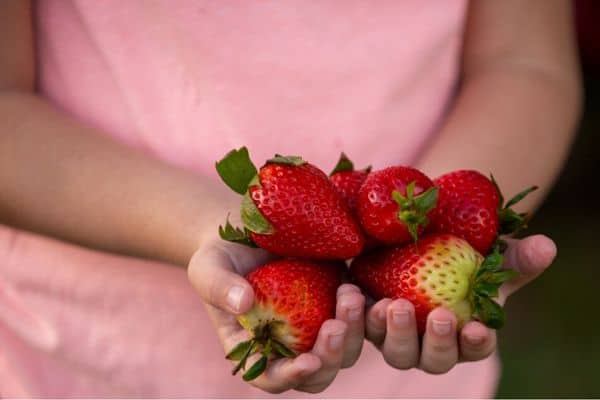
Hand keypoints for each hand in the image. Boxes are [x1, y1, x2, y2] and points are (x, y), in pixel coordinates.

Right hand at [187, 237, 365, 392]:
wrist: (249, 231)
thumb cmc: (220, 254)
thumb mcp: (208, 266)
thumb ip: (218, 287)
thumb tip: (242, 304)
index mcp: (254, 347)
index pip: (270, 377)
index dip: (290, 377)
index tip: (307, 362)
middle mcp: (290, 344)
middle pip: (319, 372)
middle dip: (331, 357)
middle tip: (335, 326)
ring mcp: (317, 324)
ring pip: (347, 349)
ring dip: (354, 331)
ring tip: (350, 294)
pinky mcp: (337, 300)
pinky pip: (361, 318)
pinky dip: (369, 312)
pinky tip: (368, 291)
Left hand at [364, 234, 555, 373]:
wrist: (415, 242)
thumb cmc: (459, 256)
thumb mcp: (487, 254)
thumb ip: (515, 256)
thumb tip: (546, 247)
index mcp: (463, 334)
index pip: (474, 348)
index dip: (475, 343)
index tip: (476, 327)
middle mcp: (428, 343)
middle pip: (431, 360)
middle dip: (434, 342)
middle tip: (434, 315)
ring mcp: (394, 335)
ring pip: (393, 350)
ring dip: (391, 332)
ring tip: (390, 305)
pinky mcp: (365, 320)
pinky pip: (357, 329)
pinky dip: (354, 315)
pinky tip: (351, 291)